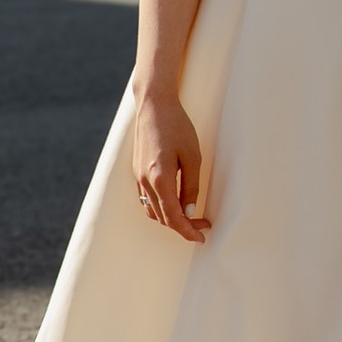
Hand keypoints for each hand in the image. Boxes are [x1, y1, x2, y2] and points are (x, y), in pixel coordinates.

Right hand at [130, 87, 208, 240]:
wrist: (154, 105)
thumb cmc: (177, 126)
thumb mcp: (193, 156)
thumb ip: (191, 186)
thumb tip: (191, 211)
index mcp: (159, 179)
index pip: (173, 217)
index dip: (188, 231)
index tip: (202, 237)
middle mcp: (145, 181)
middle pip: (162, 217)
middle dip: (183, 226)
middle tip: (203, 225)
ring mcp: (138, 177)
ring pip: (153, 210)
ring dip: (170, 218)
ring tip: (191, 216)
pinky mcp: (137, 171)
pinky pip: (147, 199)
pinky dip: (161, 207)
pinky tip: (175, 203)